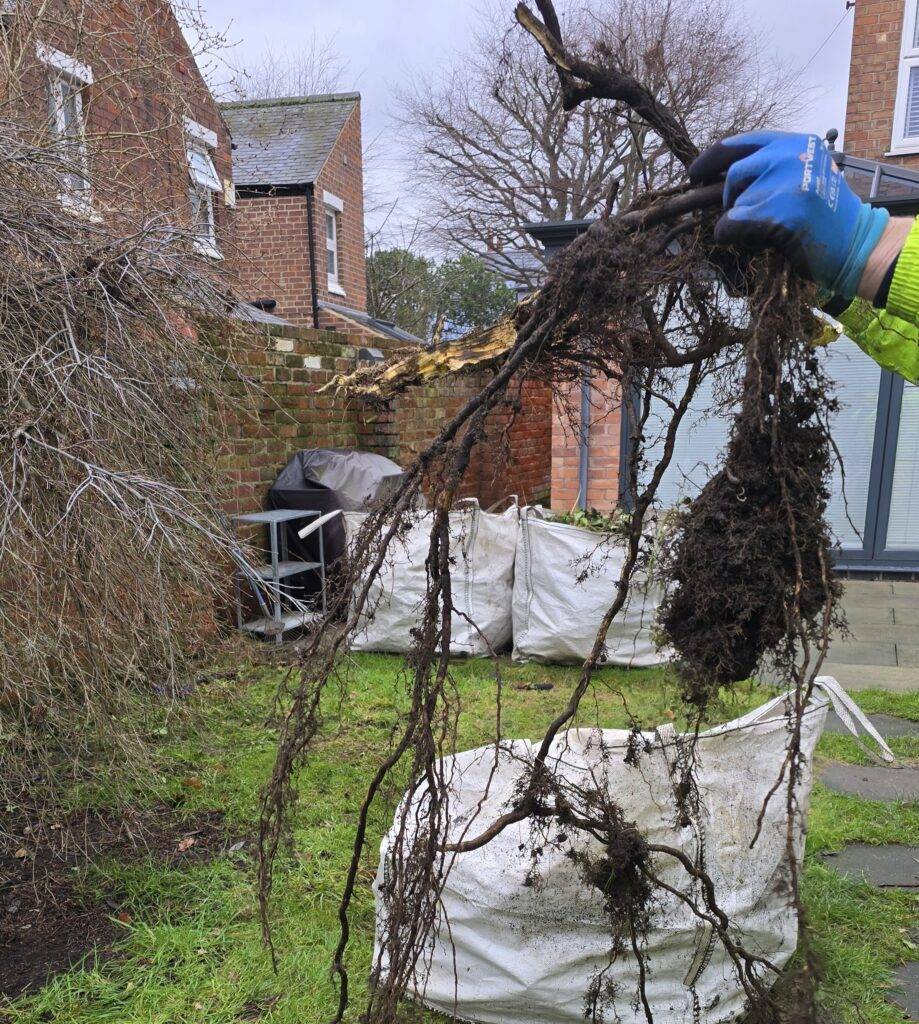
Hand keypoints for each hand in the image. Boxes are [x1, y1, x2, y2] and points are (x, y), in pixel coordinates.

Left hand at [689, 131, 889, 299]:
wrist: (855, 243)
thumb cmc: (824, 216)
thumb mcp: (801, 176)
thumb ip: (769, 169)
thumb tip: (717, 179)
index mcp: (796, 143)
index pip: (742, 142)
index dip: (712, 158)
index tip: (694, 174)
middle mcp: (791, 155)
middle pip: (734, 174)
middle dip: (729, 198)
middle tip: (737, 214)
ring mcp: (786, 181)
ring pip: (733, 204)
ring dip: (740, 222)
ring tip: (767, 230)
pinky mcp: (779, 211)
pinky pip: (730, 225)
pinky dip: (734, 237)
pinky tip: (758, 242)